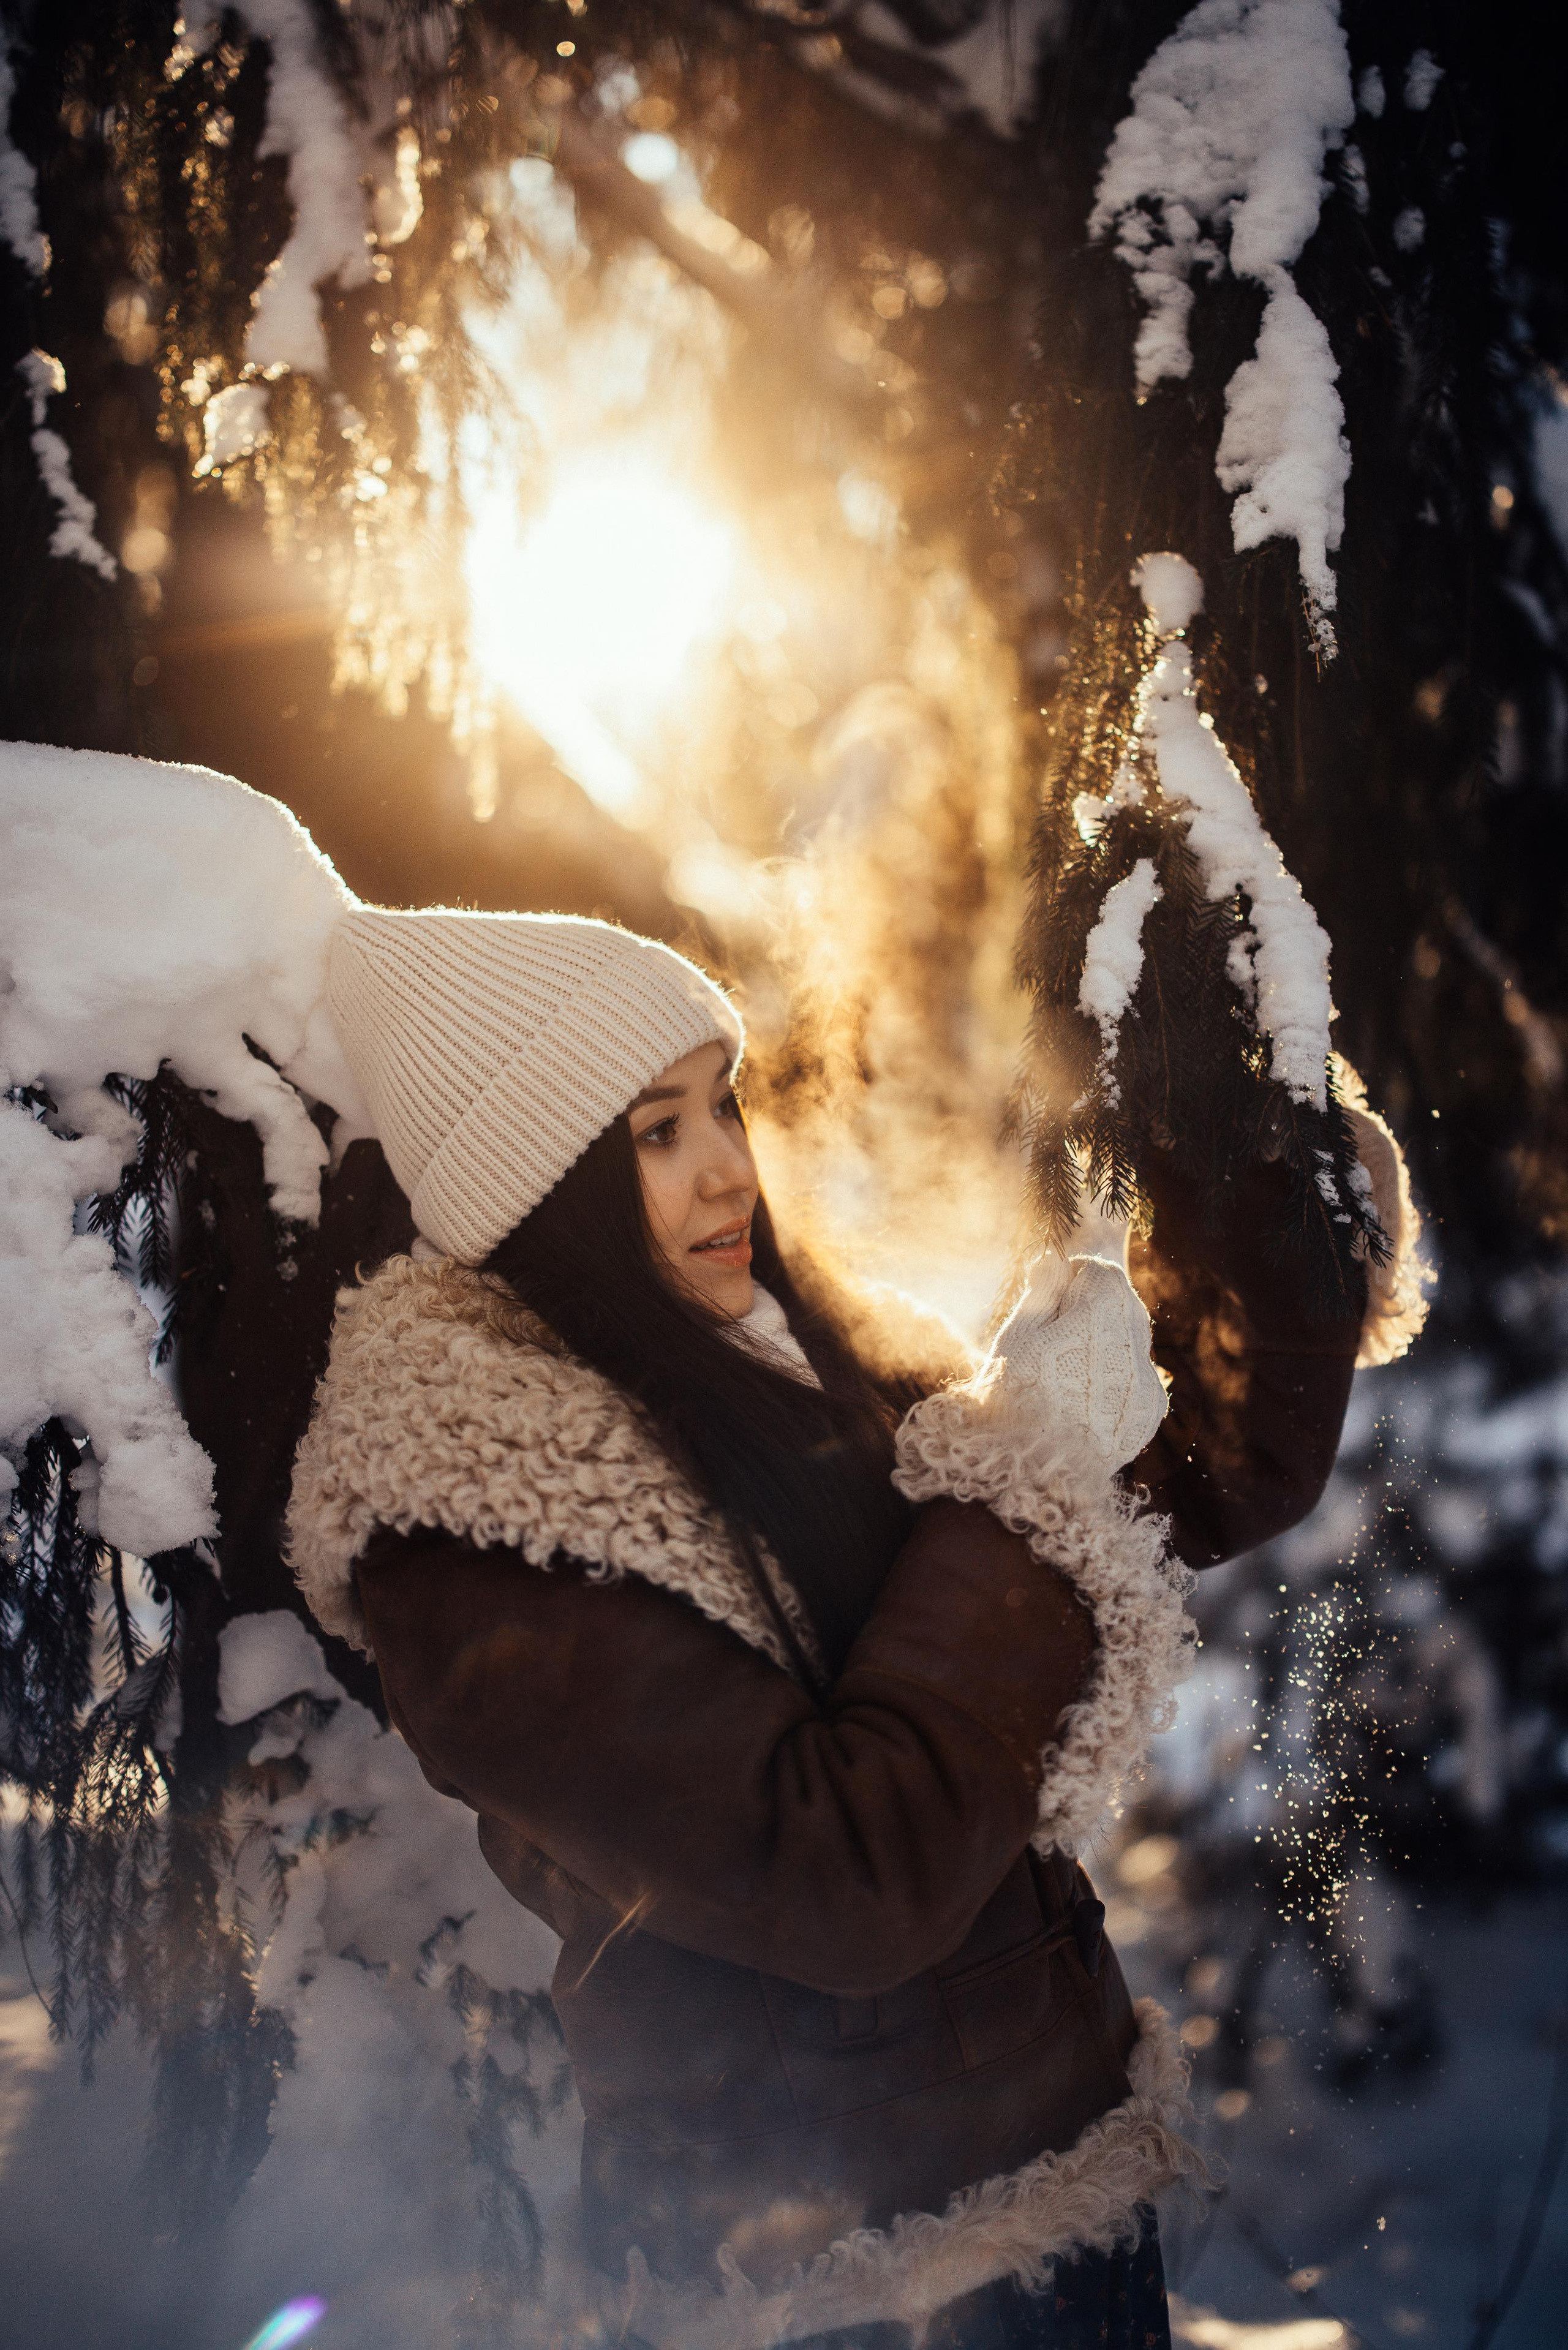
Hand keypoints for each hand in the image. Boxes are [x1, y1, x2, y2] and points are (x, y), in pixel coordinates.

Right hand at [987, 1253, 1169, 1472]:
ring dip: (1104, 1343)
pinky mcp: (1149, 1416)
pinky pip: (1136, 1379)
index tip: (1048, 1298)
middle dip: (1091, 1308)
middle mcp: (1137, 1345)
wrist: (1032, 1477)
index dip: (1070, 1277)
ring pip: (1132, 1342)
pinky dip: (1114, 1378)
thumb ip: (1043, 1290)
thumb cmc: (1014, 1399)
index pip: (1100, 1271)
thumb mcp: (1016, 1335)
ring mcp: (1148, 1384)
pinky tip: (1081, 1399)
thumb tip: (1056, 1258)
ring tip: (1065, 1372)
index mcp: (1103, 1315)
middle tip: (1052, 1335)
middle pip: (1121, 1304)